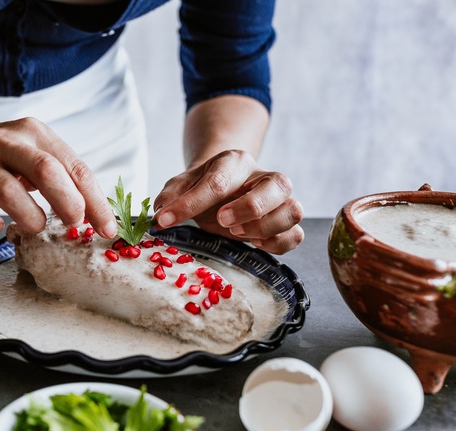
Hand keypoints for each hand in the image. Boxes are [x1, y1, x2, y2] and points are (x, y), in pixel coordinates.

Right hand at [0, 117, 117, 236]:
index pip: (75, 167)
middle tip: (73, 224)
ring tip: (33, 227)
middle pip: (46, 171)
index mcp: (34, 133)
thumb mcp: (32, 153)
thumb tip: (97, 215)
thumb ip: (62, 177)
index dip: (95, 202)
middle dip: (68, 203)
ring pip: (10, 193)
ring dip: (29, 219)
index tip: (108, 228)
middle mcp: (6, 143)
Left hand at [152, 149, 303, 253]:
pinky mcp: (284, 222)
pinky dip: (277, 244)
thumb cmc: (202, 186)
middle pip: (277, 185)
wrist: (223, 185)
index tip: (165, 220)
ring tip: (236, 233)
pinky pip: (295, 235)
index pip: (217, 180)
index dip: (189, 204)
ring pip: (293, 211)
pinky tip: (253, 244)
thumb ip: (170, 197)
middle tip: (221, 221)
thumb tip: (160, 216)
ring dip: (265, 227)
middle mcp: (263, 177)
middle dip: (250, 207)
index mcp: (234, 162)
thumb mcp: (181, 185)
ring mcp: (279, 200)